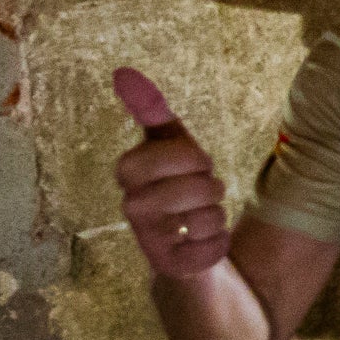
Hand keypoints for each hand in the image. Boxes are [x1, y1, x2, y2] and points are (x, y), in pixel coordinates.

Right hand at [111, 67, 231, 281]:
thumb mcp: (170, 146)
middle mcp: (131, 207)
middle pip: (197, 185)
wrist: (183, 249)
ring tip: (198, 220)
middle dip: (210, 187)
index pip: (170, 152)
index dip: (191, 157)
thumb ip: (151, 111)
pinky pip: (213, 248)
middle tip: (199, 193)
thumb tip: (122, 71)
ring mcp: (148, 240)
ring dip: (216, 216)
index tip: (191, 164)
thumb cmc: (177, 187)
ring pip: (209, 216)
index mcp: (129, 174)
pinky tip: (199, 245)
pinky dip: (217, 244)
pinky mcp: (169, 268)